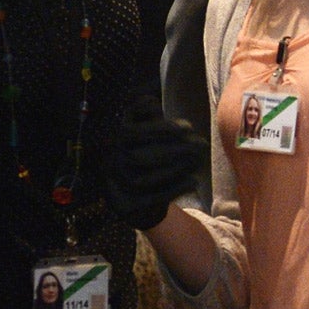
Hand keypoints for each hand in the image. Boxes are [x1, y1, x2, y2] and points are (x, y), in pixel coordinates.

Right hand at [108, 89, 205, 230]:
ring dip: (174, 169)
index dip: (159, 129)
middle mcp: (108, 164)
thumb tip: (148, 101)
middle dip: (172, 150)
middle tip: (200, 145)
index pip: (131, 133)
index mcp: (113, 142)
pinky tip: (194, 181)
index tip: (188, 127)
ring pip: (142, 180)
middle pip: (137, 158)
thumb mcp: (147, 134)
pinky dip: (174, 189)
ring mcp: (113, 189)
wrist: (140, 199)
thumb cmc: (148, 156)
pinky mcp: (125, 208)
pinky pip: (150, 199)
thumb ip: (147, 117)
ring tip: (198, 162)